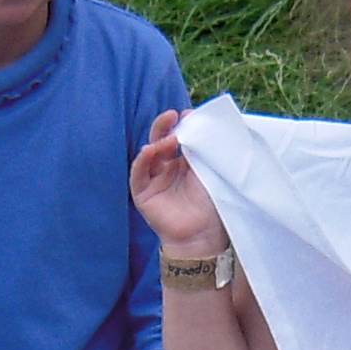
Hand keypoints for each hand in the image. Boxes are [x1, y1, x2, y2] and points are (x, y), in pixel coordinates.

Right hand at [128, 111, 232, 257]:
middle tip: (172, 115)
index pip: (178, 137)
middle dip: (164, 126)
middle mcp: (167, 168)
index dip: (180, 125)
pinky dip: (143, 159)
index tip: (189, 115)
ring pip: (149, 153)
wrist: (203, 234)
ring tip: (170, 138)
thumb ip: (203, 148)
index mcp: (184, 162)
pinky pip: (138, 172)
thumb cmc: (211, 204)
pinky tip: (150, 150)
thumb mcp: (209, 170)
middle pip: (161, 140)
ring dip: (157, 142)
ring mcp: (154, 179)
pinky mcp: (142, 192)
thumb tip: (196, 120)